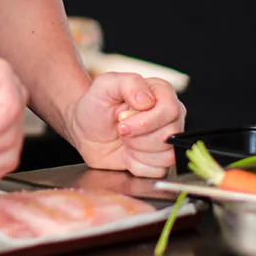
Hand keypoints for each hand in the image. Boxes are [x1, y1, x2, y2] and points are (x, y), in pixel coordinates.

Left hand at [65, 74, 185, 178]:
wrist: (85, 129)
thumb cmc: (97, 105)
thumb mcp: (105, 85)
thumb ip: (129, 84)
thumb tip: (147, 100)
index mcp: (162, 93)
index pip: (170, 111)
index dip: (145, 121)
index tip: (122, 121)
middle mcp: (170, 116)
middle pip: (169, 136)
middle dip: (138, 138)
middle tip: (121, 131)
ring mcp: (167, 139)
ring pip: (167, 156)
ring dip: (138, 152)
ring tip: (125, 141)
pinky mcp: (159, 160)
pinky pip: (158, 171)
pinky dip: (137, 165)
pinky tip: (127, 153)